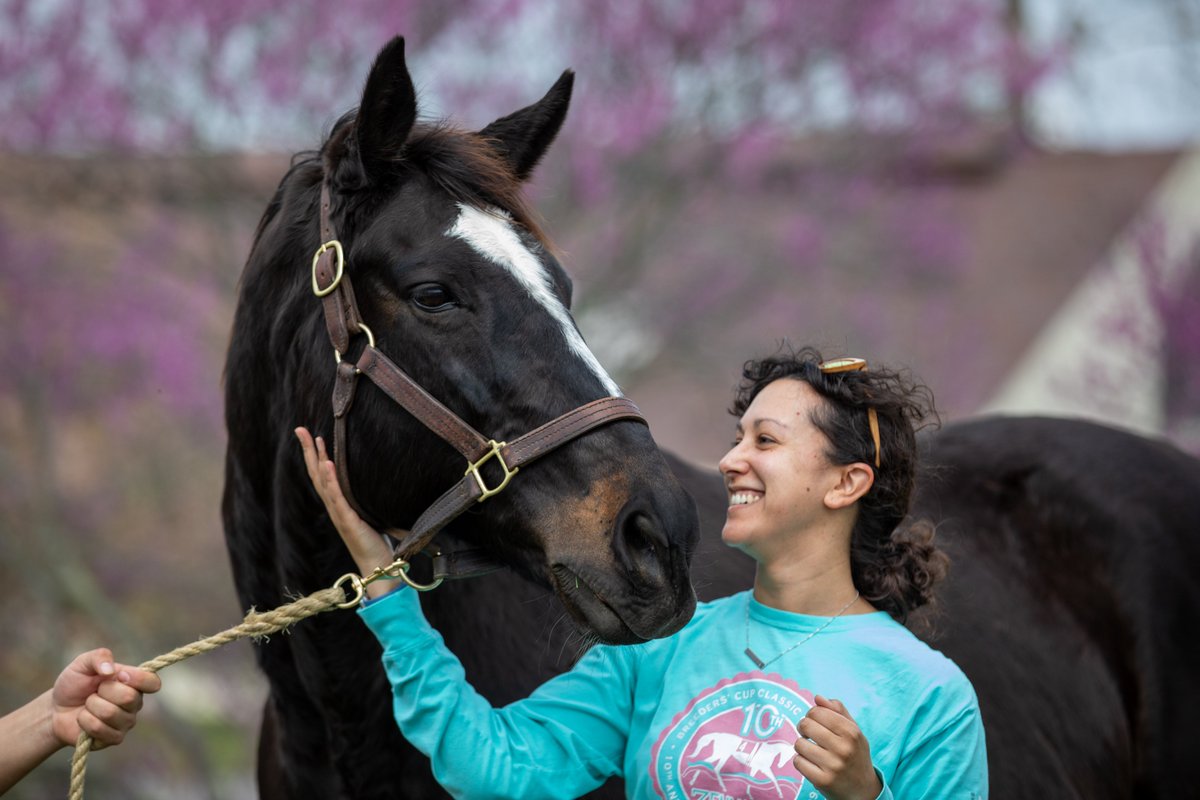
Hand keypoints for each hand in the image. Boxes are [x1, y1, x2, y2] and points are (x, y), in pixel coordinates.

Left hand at [51, 648, 160, 748]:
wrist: (56, 710)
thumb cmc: (74, 684)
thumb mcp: (82, 663)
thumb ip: (99, 657)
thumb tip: (110, 670)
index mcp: (134, 683)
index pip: (153, 682)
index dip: (138, 679)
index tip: (119, 676)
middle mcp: (135, 703)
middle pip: (129, 697)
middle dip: (102, 692)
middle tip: (94, 691)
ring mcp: (126, 722)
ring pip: (110, 713)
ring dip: (90, 707)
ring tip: (87, 705)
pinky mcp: (114, 738)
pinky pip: (99, 728)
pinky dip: (84, 721)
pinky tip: (84, 719)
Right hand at [295, 427, 403, 598]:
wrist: (378, 567)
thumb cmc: (375, 542)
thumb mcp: (370, 514)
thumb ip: (366, 499)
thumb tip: (376, 478)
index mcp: (338, 505)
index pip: (322, 475)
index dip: (315, 454)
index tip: (310, 434)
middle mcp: (335, 508)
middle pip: (316, 475)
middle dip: (309, 451)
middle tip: (300, 429)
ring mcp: (340, 515)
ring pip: (324, 484)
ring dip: (318, 461)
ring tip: (315, 440)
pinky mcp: (349, 522)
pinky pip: (338, 499)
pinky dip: (331, 481)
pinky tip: (328, 465)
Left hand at [793, 695, 881, 799]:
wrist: (864, 789)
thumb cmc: (855, 754)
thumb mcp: (854, 731)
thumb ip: (838, 711)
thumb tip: (817, 697)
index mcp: (851, 732)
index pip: (817, 711)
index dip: (811, 714)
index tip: (814, 721)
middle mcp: (844, 748)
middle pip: (806, 725)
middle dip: (803, 728)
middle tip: (809, 734)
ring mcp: (833, 766)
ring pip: (799, 744)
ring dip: (802, 746)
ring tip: (812, 750)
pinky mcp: (822, 781)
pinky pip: (798, 762)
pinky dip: (801, 761)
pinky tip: (811, 763)